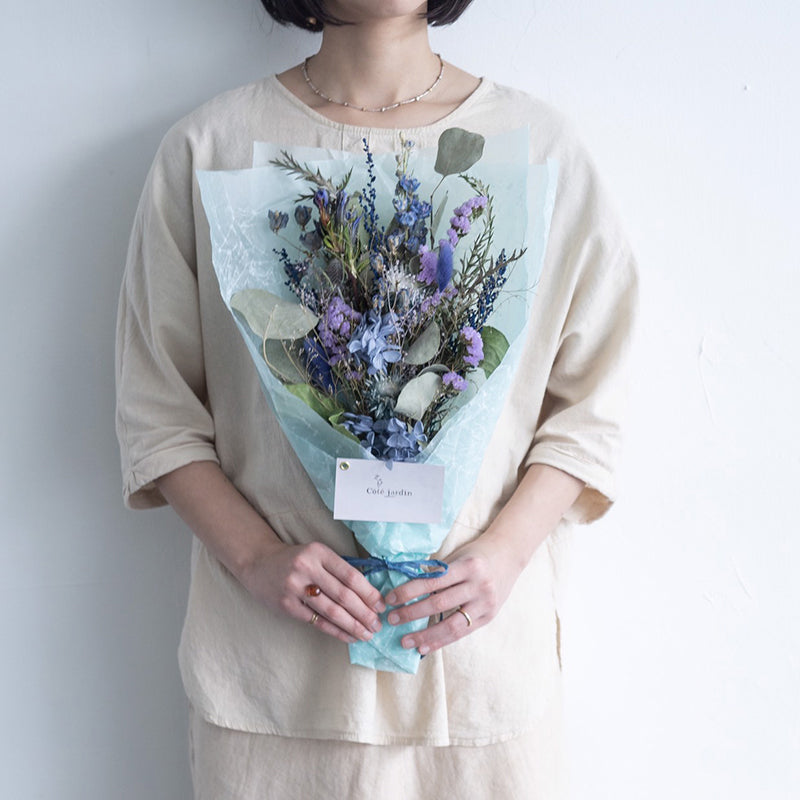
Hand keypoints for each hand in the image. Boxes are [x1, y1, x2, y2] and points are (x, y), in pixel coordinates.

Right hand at [239, 540, 385, 644]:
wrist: (259, 562)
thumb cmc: (296, 560)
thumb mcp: (317, 554)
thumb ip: (338, 570)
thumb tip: (369, 595)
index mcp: (319, 552)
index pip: (351, 575)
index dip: (369, 593)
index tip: (381, 605)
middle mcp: (307, 568)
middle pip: (343, 595)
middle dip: (364, 613)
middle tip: (377, 625)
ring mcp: (294, 587)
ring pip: (331, 611)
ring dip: (352, 625)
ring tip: (366, 634)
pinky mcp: (286, 605)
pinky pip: (316, 621)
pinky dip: (335, 630)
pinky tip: (348, 636)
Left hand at [383, 535, 521, 655]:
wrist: (509, 555)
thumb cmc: (476, 554)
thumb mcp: (457, 557)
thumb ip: (437, 573)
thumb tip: (406, 590)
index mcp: (467, 566)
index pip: (432, 582)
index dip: (409, 592)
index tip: (390, 599)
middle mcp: (478, 585)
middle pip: (439, 604)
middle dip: (412, 613)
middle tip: (391, 619)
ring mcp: (485, 603)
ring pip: (451, 624)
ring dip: (425, 634)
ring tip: (406, 641)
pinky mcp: (488, 617)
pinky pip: (461, 632)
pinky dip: (442, 641)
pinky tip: (426, 646)